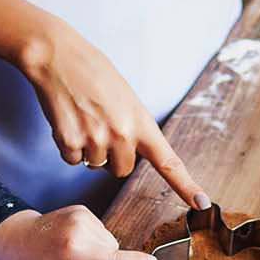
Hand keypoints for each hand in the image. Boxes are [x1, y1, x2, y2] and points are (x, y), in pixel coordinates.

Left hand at [0, 206, 156, 259]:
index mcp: (72, 248)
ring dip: (97, 251)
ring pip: (108, 240)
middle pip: (112, 250)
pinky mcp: (82, 209)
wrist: (17, 238)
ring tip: (71, 254)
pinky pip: (101, 231)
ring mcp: (81, 215)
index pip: (110, 258)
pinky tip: (73, 243)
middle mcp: (79, 227)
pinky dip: (92, 240)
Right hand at [19, 18, 209, 209]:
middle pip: (121, 170)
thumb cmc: (93, 71)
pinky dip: (68, 146)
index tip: (200, 202)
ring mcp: (95, 140)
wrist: (58, 57)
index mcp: (141, 122)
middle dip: (112, 156)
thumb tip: (127, 149)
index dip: (185, 185)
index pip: (168, 161)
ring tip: (83, 117)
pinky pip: (71, 159)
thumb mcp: (126, 97)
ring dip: (88, 148)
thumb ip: (132, 125)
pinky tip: (68, 121)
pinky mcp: (70, 141)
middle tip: (101, 125)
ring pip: (95, 165)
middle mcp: (121, 135)